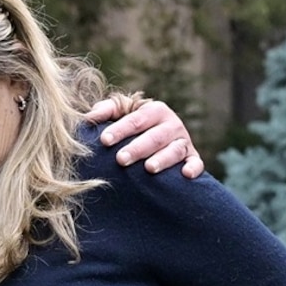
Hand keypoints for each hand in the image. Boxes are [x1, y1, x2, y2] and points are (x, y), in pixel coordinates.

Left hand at [85, 92, 204, 178]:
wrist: (162, 140)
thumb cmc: (136, 128)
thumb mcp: (124, 114)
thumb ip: (108, 110)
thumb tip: (89, 117)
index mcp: (155, 110)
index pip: (136, 119)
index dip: (120, 129)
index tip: (104, 140)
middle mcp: (172, 124)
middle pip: (154, 136)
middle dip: (138, 148)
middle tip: (121, 159)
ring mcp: (183, 142)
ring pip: (174, 150)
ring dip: (162, 159)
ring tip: (149, 168)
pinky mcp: (192, 158)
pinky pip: (196, 163)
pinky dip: (193, 168)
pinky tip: (185, 175)